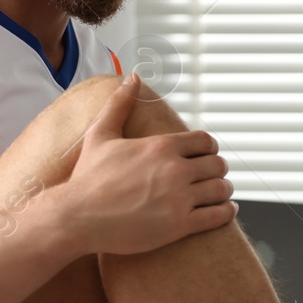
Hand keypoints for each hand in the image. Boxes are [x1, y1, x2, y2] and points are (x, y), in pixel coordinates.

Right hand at [63, 74, 235, 254]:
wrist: (76, 218)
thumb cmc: (87, 177)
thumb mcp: (100, 135)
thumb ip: (119, 104)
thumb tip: (132, 77)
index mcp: (161, 145)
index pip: (206, 141)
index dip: (209, 149)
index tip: (205, 157)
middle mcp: (174, 169)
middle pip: (218, 164)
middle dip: (217, 170)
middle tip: (213, 177)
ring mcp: (179, 198)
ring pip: (222, 189)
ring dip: (224, 191)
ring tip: (220, 195)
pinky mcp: (180, 225)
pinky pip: (219, 215)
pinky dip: (227, 212)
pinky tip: (224, 210)